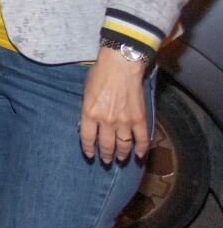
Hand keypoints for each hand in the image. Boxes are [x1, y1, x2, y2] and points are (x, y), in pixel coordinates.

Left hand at [81, 48, 149, 163]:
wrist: (121, 66)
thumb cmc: (99, 74)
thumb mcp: (86, 92)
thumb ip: (88, 109)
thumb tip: (89, 122)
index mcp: (90, 114)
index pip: (87, 138)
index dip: (88, 149)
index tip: (90, 155)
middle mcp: (106, 121)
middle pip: (106, 145)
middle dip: (106, 155)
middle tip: (106, 161)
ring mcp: (124, 121)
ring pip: (124, 145)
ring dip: (122, 154)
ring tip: (120, 159)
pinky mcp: (139, 119)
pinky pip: (142, 138)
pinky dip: (142, 149)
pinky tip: (140, 155)